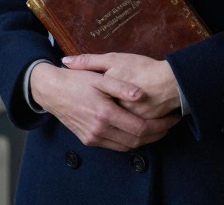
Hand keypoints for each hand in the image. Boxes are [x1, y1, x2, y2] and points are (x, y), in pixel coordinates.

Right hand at [29, 63, 180, 150]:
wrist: (51, 91)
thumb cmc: (76, 81)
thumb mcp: (99, 77)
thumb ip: (121, 86)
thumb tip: (141, 94)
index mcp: (104, 113)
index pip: (140, 128)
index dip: (160, 126)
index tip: (171, 119)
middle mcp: (99, 130)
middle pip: (136, 141)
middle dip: (156, 135)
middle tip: (169, 125)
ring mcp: (93, 137)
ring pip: (126, 147)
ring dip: (144, 140)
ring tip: (158, 129)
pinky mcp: (89, 140)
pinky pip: (114, 146)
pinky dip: (129, 142)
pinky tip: (137, 131)